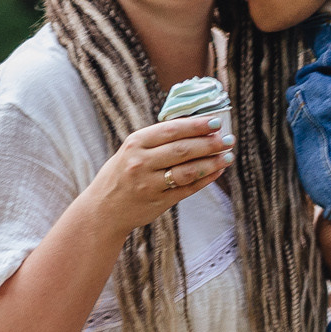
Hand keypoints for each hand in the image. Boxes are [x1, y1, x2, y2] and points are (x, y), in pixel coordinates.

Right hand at [93, 117, 232, 233]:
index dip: (196, 125)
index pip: (171, 130)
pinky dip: (205, 179)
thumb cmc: (121, 174)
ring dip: (212, 162)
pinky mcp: (158, 202)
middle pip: (183, 150)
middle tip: (228, 139)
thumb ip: (158, 140)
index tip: (216, 121)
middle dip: (210, 143)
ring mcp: (149, 184)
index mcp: (135, 143)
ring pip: (188, 171)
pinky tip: (217, 171)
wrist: (103, 210)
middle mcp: (141, 163)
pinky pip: (187, 189)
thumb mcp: (132, 150)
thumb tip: (196, 126)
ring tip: (228, 156)